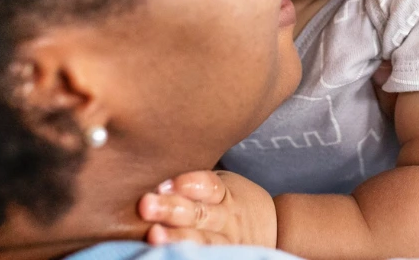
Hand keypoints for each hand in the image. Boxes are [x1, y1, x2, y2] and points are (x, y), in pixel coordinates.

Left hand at [139, 170, 277, 247]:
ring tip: (154, 234)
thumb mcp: (222, 186)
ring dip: (176, 237)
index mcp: (224, 194)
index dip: (187, 184)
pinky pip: (207, 256)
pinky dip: (188, 254)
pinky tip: (168, 254)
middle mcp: (226, 219)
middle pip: (200, 214)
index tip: (162, 184)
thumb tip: (150, 168)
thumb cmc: (230, 201)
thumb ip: (195, 184)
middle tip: (146, 205)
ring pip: (202, 240)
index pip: (209, 186)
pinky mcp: (224, 256)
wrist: (273, 228)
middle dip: (172, 210)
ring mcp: (226, 242)